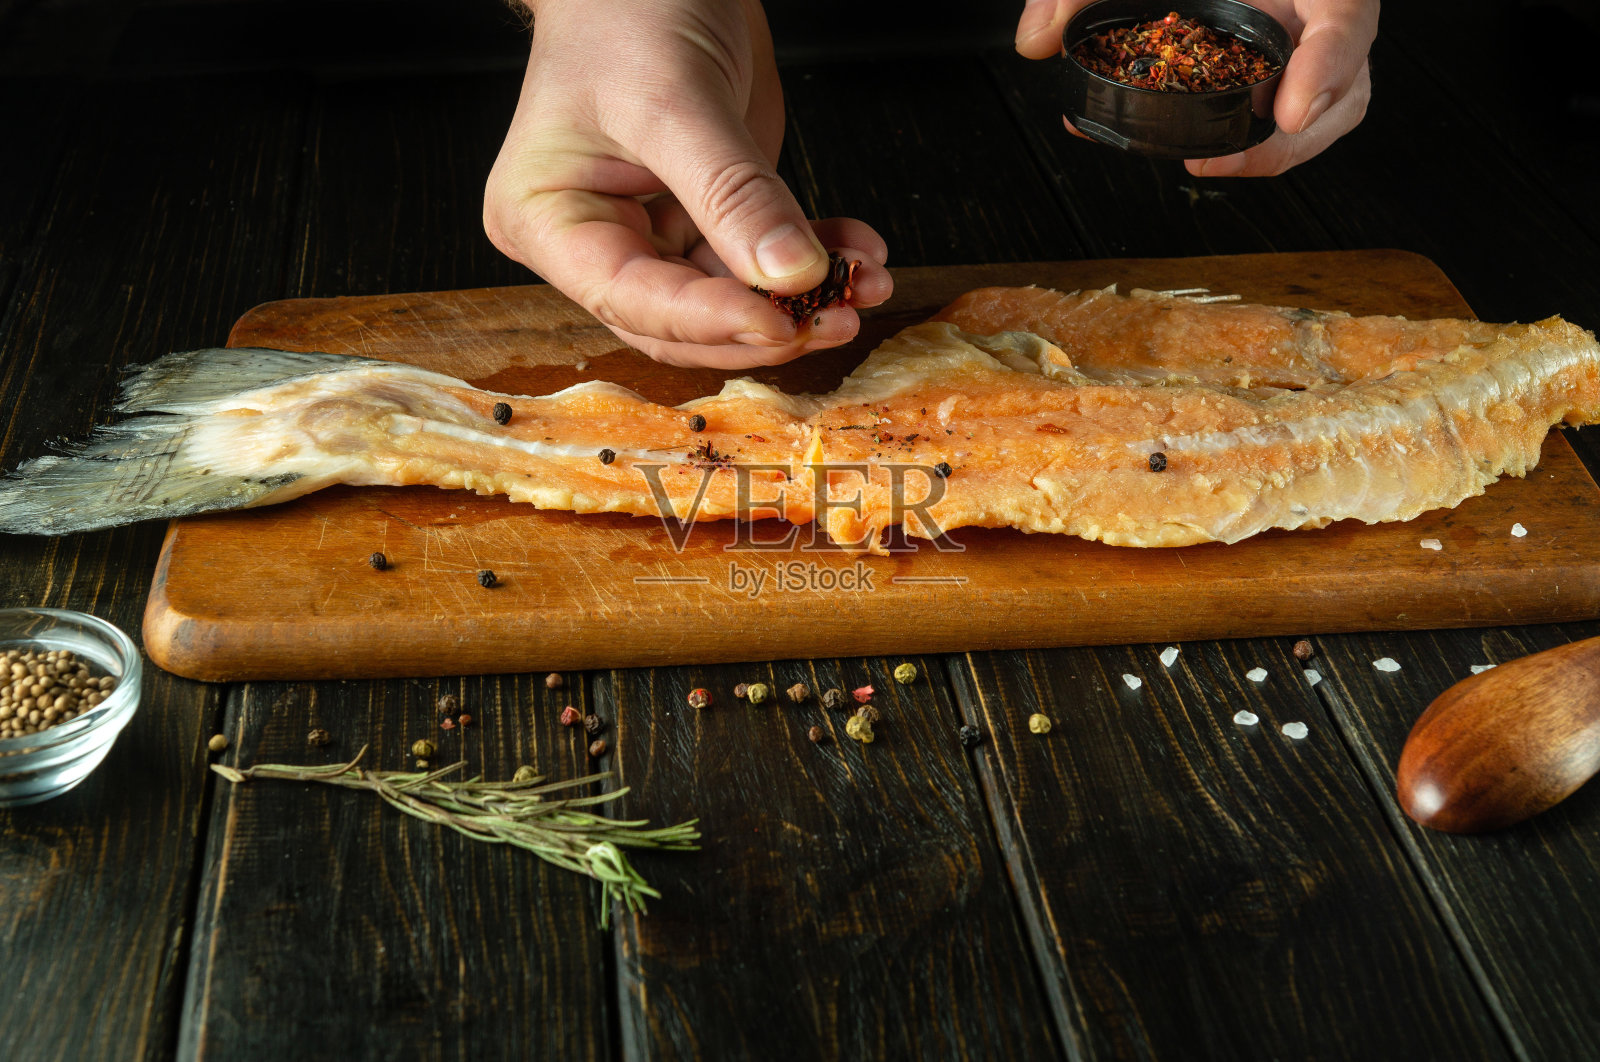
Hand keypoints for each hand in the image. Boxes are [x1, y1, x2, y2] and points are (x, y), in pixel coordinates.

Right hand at [484, 0, 891, 368]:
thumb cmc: (628, 8)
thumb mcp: (676, 100)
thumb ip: (734, 194)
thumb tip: (792, 275)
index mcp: (549, 220)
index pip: (632, 297)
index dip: (711, 320)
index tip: (782, 323)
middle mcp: (595, 240)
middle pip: (681, 321)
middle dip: (765, 324)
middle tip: (838, 318)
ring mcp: (653, 233)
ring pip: (730, 302)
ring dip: (804, 300)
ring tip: (865, 282)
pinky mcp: (706, 218)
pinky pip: (759, 264)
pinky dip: (814, 262)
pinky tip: (857, 252)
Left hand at [1014, 0, 1377, 176]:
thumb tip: (1034, 40)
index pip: (1347, 15)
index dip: (1329, 66)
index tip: (1289, 113)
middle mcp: (1310, 10)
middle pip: (1347, 83)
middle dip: (1296, 137)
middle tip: (1227, 158)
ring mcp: (1300, 41)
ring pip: (1324, 110)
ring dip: (1271, 151)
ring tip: (1206, 164)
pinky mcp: (1274, 69)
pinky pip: (1279, 113)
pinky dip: (1244, 143)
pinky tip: (1188, 152)